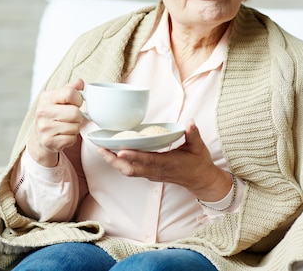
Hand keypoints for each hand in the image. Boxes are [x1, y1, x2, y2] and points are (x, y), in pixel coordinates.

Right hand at [28, 79, 84, 166]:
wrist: (40, 136)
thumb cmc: (53, 114)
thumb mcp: (58, 98)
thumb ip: (70, 89)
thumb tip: (80, 82)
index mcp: (46, 97)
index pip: (70, 93)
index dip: (78, 99)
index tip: (75, 103)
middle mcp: (42, 112)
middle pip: (75, 112)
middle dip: (78, 116)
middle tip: (71, 117)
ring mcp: (45, 128)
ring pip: (75, 127)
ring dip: (75, 127)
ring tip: (66, 126)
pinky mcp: (49, 141)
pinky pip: (72, 139)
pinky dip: (71, 138)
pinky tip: (63, 135)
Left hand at [98, 119, 232, 201]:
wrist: (200, 180)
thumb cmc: (198, 162)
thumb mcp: (198, 147)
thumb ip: (193, 134)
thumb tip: (189, 122)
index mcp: (168, 163)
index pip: (148, 160)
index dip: (133, 157)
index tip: (120, 151)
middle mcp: (157, 171)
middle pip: (131, 169)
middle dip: (115, 161)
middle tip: (102, 149)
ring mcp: (152, 174)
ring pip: (129, 171)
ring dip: (115, 163)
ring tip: (103, 150)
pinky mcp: (149, 174)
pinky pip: (132, 171)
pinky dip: (121, 164)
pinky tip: (113, 154)